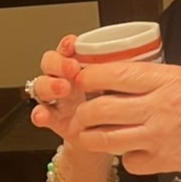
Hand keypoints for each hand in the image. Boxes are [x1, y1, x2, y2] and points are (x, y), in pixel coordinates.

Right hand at [27, 36, 116, 181]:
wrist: (114, 136)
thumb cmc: (121, 105)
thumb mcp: (122, 85)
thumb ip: (123, 71)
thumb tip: (141, 55)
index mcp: (82, 67)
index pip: (68, 49)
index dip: (67, 45)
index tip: (74, 45)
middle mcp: (66, 80)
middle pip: (49, 63)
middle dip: (57, 64)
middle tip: (71, 69)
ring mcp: (58, 100)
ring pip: (41, 85)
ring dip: (49, 85)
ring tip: (62, 89)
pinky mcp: (55, 120)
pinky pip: (41, 114)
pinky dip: (39, 114)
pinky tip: (43, 115)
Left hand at [66, 61, 180, 176]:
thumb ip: (167, 77)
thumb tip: (144, 78)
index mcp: (168, 81)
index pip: (115, 75)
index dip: (91, 76)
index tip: (82, 77)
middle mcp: (158, 109)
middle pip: (101, 109)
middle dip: (83, 110)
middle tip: (80, 111)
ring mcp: (158, 138)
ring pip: (106, 140)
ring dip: (91, 137)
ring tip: (88, 134)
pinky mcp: (164, 163)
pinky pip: (130, 163)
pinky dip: (126, 159)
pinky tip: (132, 152)